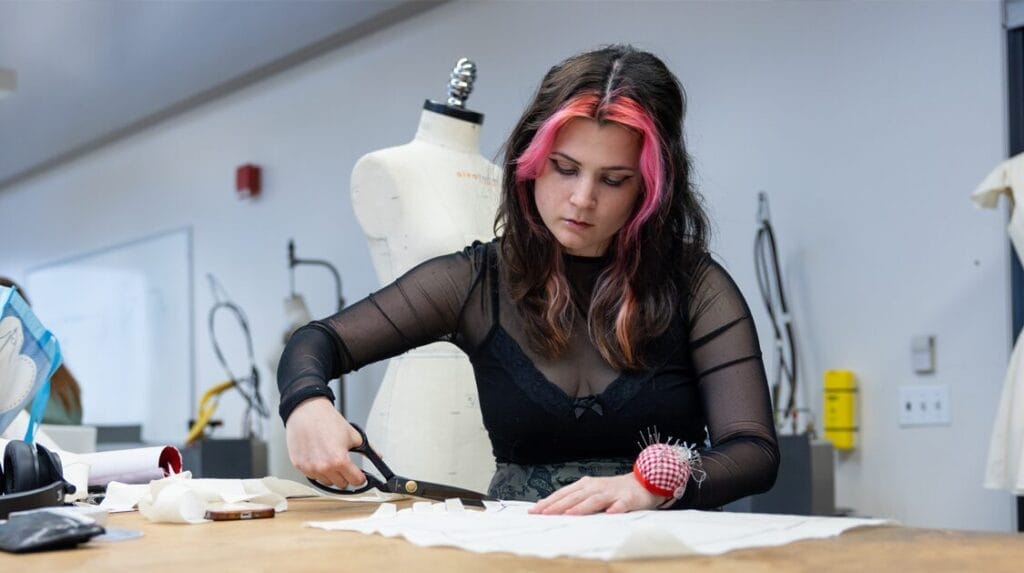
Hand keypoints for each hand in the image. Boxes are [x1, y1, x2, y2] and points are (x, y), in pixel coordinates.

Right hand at [284, 397, 365, 489]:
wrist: (307, 412)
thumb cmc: (328, 421)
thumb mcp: (354, 435)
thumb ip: (369, 449)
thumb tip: (378, 456)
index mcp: (339, 460)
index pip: (356, 481)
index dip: (360, 477)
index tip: (360, 475)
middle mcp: (324, 467)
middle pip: (341, 484)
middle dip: (346, 476)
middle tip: (345, 464)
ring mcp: (310, 468)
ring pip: (327, 482)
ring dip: (331, 474)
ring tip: (330, 458)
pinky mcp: (299, 465)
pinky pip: (313, 476)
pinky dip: (317, 470)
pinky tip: (319, 457)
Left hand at [528, 473, 668, 514]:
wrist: (643, 482)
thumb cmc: (613, 490)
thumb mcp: (591, 492)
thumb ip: (575, 499)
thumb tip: (551, 509)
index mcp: (586, 485)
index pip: (564, 493)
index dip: (549, 502)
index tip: (535, 510)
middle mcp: (596, 487)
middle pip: (575, 497)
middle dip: (558, 505)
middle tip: (544, 514)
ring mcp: (612, 492)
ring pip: (594, 500)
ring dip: (582, 507)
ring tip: (569, 515)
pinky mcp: (628, 499)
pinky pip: (621, 504)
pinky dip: (615, 509)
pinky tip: (610, 514)